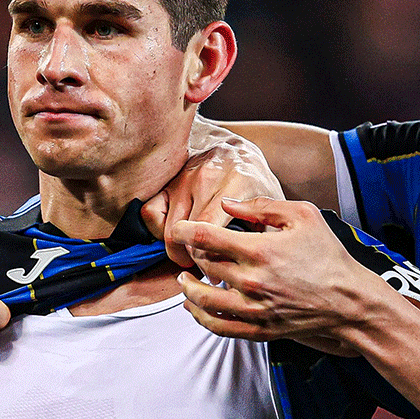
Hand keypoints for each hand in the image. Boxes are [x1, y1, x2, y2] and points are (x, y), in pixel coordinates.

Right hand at [142, 118, 283, 268]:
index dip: (210, 260)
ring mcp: (183, 179)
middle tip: (204, 268)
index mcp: (237, 182)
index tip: (216, 274)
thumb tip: (258, 259)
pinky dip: (157, 230)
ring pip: (168, 229)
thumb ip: (267, 223)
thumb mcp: (269, 196)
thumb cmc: (252, 176)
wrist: (231, 144)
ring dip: (176, 249)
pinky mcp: (166, 181)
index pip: (210, 231)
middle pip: (189, 235)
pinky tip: (173, 234)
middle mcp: (206, 178)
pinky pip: (150, 213)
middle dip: (195, 260)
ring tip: (190, 254)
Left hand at [170, 197, 377, 349]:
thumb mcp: (303, 216)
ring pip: (204, 300)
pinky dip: (200, 317)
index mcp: (260, 250)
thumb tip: (225, 204)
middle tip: (191, 251)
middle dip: (192, 256)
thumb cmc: (327, 255)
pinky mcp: (259, 329)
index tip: (178, 229)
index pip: (206, 238)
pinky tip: (194, 306)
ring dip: (188, 288)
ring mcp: (254, 309)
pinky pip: (219, 327)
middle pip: (203, 266)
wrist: (348, 299)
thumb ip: (262, 206)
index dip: (184, 231)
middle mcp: (253, 282)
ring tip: (184, 279)